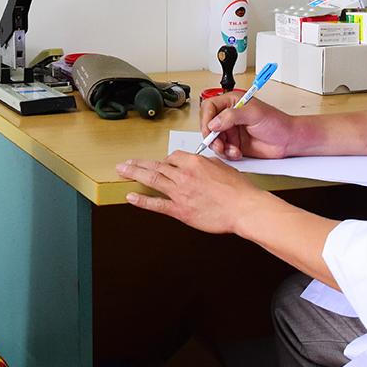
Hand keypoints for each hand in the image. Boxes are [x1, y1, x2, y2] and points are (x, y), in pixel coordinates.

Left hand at [115, 150, 275, 233]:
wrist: (244, 208)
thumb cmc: (238, 190)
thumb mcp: (222, 166)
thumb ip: (206, 164)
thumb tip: (199, 164)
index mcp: (194, 162)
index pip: (172, 157)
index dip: (165, 161)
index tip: (161, 165)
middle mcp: (184, 175)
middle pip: (156, 165)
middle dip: (138, 164)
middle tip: (126, 163)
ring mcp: (180, 192)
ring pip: (152, 179)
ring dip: (134, 174)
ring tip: (122, 171)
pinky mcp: (180, 210)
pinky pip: (156, 204)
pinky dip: (142, 201)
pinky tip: (131, 197)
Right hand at [199, 92, 306, 159]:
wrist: (287, 141)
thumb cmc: (277, 122)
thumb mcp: (254, 114)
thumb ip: (232, 116)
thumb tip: (214, 122)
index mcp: (232, 102)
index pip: (209, 107)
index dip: (206, 119)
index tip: (211, 130)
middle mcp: (229, 116)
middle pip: (208, 125)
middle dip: (211, 136)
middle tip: (219, 144)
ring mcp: (231, 131)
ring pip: (213, 140)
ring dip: (220, 147)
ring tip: (231, 150)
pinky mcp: (234, 144)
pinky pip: (222, 150)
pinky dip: (227, 154)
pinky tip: (237, 153)